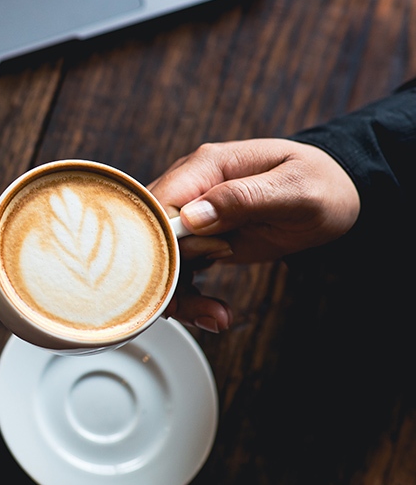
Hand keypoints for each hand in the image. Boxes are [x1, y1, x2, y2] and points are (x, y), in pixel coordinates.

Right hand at [148, 138, 359, 332]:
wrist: (335, 194)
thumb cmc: (320, 183)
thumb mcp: (294, 190)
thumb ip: (242, 199)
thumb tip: (190, 218)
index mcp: (206, 167)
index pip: (158, 204)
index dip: (166, 241)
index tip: (200, 262)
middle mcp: (189, 188)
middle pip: (150, 237)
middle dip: (167, 277)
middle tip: (201, 308)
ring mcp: (192, 215)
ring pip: (159, 259)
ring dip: (179, 295)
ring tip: (215, 317)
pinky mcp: (198, 239)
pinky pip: (177, 269)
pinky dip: (189, 296)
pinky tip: (214, 312)